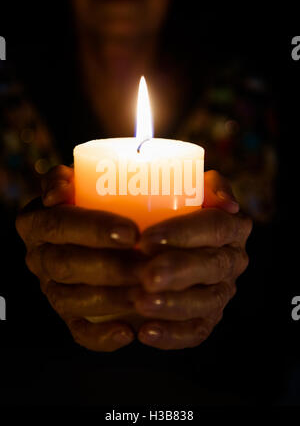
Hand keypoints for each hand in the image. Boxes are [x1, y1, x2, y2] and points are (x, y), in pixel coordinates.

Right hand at [15, 165, 140, 351]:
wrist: (95, 238)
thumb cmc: (92, 204)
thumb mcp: (78, 183)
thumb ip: (68, 177)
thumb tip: (61, 189)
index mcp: (37, 223)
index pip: (59, 224)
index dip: (93, 229)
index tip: (131, 232)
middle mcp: (40, 258)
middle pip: (67, 265)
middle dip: (109, 267)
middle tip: (147, 265)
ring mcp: (52, 290)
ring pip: (73, 300)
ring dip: (111, 298)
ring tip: (146, 292)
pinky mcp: (68, 315)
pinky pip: (79, 331)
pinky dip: (101, 337)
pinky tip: (127, 331)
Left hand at [130, 170, 252, 349]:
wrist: (162, 246)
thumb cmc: (170, 213)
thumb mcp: (188, 191)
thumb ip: (207, 185)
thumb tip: (225, 202)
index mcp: (231, 227)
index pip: (215, 227)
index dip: (184, 233)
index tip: (147, 239)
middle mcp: (231, 261)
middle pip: (211, 266)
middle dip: (178, 271)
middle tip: (146, 274)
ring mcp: (221, 293)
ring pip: (205, 303)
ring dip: (173, 305)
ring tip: (140, 302)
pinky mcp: (206, 319)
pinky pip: (196, 332)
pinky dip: (171, 336)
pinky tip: (144, 332)